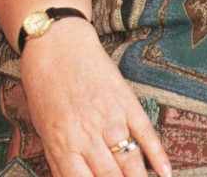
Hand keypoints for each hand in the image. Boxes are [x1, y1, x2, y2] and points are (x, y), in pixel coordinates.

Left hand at [19, 19, 171, 176]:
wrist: (55, 42)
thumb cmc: (43, 84)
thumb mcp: (41, 124)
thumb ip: (56, 157)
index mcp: (62, 142)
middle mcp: (87, 134)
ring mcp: (110, 117)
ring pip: (131, 161)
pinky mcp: (126, 101)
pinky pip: (146, 133)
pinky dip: (158, 154)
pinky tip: (165, 172)